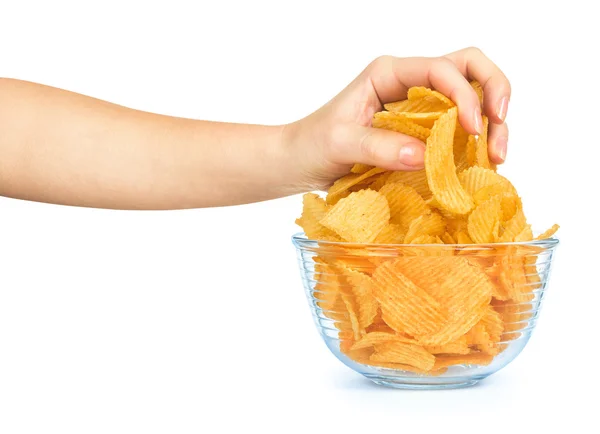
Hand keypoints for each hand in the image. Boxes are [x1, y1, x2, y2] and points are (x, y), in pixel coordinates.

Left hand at [284, 47, 510, 190]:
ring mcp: (418, 105)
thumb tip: (423, 154)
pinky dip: (477, 138)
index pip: (440, 69)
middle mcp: (408, 83)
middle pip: (468, 67)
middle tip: (499, 125)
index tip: (470, 129)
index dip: (464, 94)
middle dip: (493, 92)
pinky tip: (482, 160)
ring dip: (492, 118)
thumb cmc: (313, 145)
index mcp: (389, 73)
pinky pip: (459, 124)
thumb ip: (378, 147)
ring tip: (497, 154)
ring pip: (472, 93)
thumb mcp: (340, 143)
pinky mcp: (421, 129)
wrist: (300, 162)